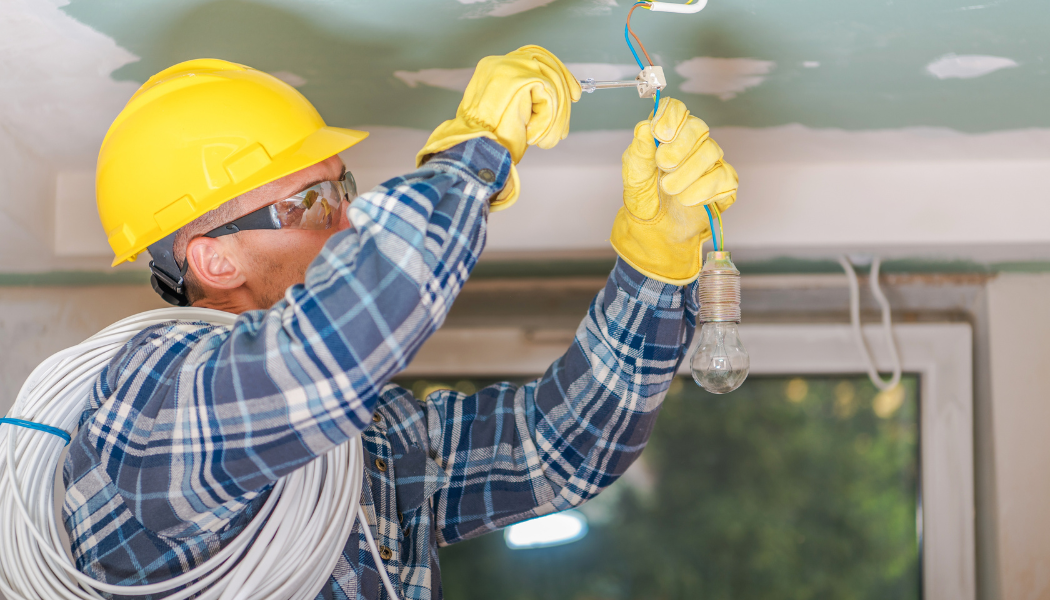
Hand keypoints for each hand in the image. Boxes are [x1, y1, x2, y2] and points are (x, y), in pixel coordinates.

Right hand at [416, 45, 581, 209]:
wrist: (476, 150)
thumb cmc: (488, 138)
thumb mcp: (507, 110)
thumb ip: (526, 97)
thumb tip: (558, 95)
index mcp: (494, 67)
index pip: (533, 57)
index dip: (557, 71)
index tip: (573, 91)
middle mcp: (501, 62)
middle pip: (546, 63)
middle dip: (565, 85)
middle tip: (575, 102)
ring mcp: (510, 68)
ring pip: (552, 82)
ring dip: (555, 114)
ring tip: (546, 138)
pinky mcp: (520, 79)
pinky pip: (550, 95)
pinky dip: (548, 119)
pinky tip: (534, 134)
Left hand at [611, 97, 737, 284]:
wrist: (655, 228)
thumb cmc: (645, 194)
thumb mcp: (634, 174)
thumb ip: (639, 151)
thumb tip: (645, 127)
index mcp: (669, 134)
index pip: (676, 110)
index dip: (670, 117)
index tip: (660, 134)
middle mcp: (693, 143)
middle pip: (698, 128)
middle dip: (680, 147)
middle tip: (663, 165)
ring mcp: (711, 162)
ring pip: (711, 152)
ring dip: (687, 173)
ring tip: (669, 189)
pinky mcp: (724, 183)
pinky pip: (724, 178)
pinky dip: (703, 190)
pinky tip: (687, 200)